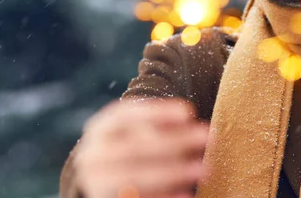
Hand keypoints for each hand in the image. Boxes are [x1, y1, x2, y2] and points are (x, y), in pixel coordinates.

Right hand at [74, 99, 208, 197]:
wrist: (99, 179)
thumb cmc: (128, 147)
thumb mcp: (133, 131)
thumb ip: (157, 124)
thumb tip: (186, 116)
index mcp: (101, 128)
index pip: (125, 114)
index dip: (157, 112)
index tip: (188, 111)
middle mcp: (93, 154)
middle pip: (136, 147)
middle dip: (175, 141)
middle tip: (207, 136)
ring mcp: (97, 182)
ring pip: (136, 177)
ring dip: (174, 172)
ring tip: (204, 168)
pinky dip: (164, 197)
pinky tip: (187, 193)